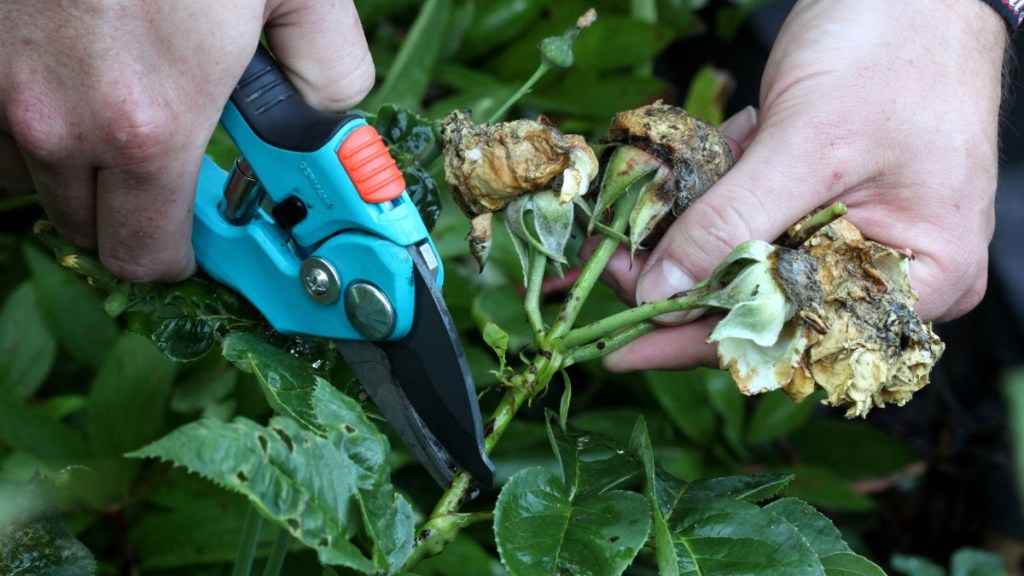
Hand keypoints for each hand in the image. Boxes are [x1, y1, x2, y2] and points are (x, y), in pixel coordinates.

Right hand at [0, 0, 373, 280]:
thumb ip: (329, 74)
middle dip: (140, 213)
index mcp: (148, 124)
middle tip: (176, 165)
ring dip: (83, 164)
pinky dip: (32, 117)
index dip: (184, 256)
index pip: (147, 257)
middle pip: (88, 227)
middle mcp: (53, 119)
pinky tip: (75, 72)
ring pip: (32, 175)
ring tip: (126, 102)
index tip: (206, 236)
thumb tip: (325, 114)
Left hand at [597, 0, 1006, 370]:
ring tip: (623, 232)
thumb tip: (661, 292)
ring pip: (751, 256)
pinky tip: (669, 187)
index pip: (795, 334)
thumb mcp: (809, 145)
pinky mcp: (820, 189)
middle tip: (613, 272)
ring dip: (685, 239)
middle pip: (768, 301)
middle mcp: (891, 265)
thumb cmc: (894, 50)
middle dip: (685, 284)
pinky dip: (709, 199)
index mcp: (924, 275)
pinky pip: (754, 212)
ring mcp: (855, 225)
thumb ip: (734, 223)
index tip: (624, 349)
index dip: (701, 342)